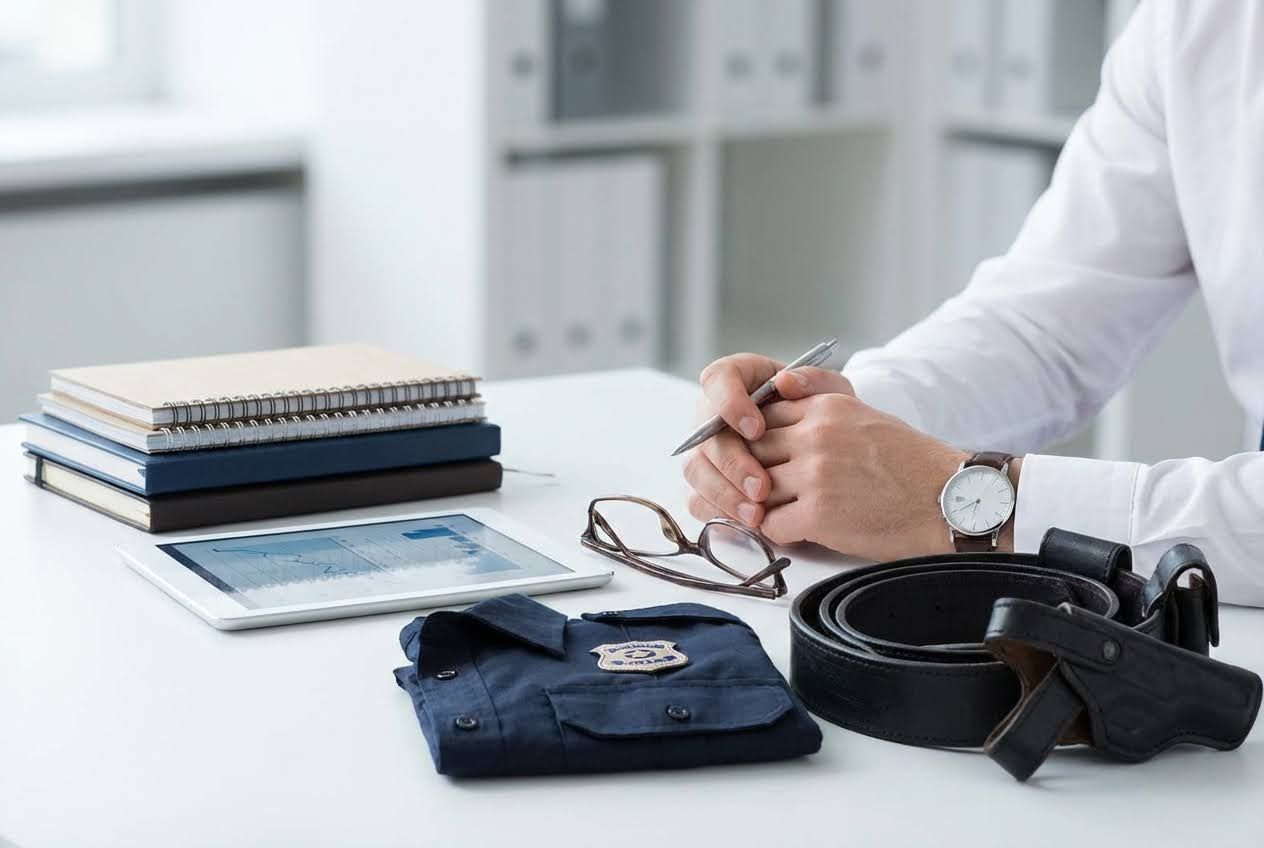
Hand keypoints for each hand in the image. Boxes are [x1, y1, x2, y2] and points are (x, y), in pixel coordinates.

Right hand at [682, 352, 854, 527]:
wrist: (828, 454)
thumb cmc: (824, 418)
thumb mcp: (830, 395)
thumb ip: (814, 382)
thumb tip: (785, 381)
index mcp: (737, 381)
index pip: (716, 380)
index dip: (729, 404)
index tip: (757, 430)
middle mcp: (713, 414)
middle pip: (703, 434)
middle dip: (732, 463)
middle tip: (762, 486)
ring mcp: (706, 449)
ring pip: (696, 469)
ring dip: (724, 493)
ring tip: (757, 514)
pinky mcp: (706, 482)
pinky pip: (697, 498)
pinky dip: (719, 512)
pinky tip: (746, 523)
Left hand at [748, 393, 969, 560]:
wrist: (949, 502)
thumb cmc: (911, 463)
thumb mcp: (865, 414)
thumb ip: (820, 395)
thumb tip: (780, 383)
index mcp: (827, 408)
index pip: (764, 417)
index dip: (761, 441)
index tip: (770, 458)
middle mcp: (817, 435)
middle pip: (754, 452)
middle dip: (755, 472)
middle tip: (768, 489)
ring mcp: (815, 475)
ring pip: (757, 489)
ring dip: (766, 504)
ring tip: (785, 511)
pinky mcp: (818, 514)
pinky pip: (771, 524)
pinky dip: (779, 532)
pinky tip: (798, 530)